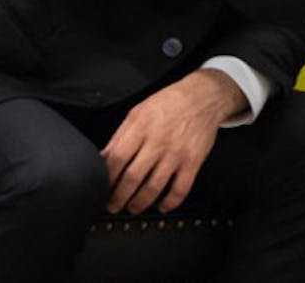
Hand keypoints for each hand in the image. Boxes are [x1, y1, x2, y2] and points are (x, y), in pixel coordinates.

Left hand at [100, 69, 246, 213]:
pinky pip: (181, 189)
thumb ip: (120, 136)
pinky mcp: (194, 161)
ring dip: (140, 203)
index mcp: (141, 128)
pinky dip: (170, 202)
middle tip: (112, 206)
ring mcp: (177, 153)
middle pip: (132, 177)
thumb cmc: (169, 103)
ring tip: (133, 207)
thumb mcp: (138, 112)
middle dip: (118, 197)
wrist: (204, 97)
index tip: (100, 188)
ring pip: (154, 187)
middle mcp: (158, 142)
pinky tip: (162, 205)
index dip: (105, 178)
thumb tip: (102, 158)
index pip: (116, 160)